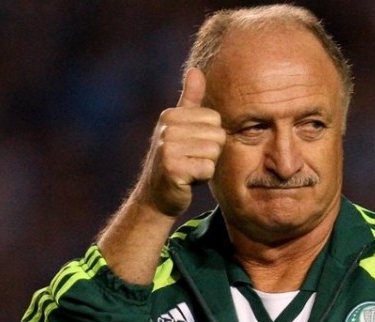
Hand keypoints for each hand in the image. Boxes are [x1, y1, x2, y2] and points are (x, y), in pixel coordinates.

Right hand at [137, 68, 225, 216]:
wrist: (156, 197)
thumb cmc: (175, 161)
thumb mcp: (181, 127)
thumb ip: (190, 100)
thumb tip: (196, 70)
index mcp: (170, 115)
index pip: (215, 119)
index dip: (210, 137)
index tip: (192, 147)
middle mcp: (166, 129)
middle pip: (217, 135)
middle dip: (210, 152)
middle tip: (191, 160)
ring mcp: (167, 149)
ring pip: (214, 153)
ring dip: (206, 165)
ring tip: (189, 168)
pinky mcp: (172, 170)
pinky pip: (207, 169)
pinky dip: (202, 178)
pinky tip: (188, 180)